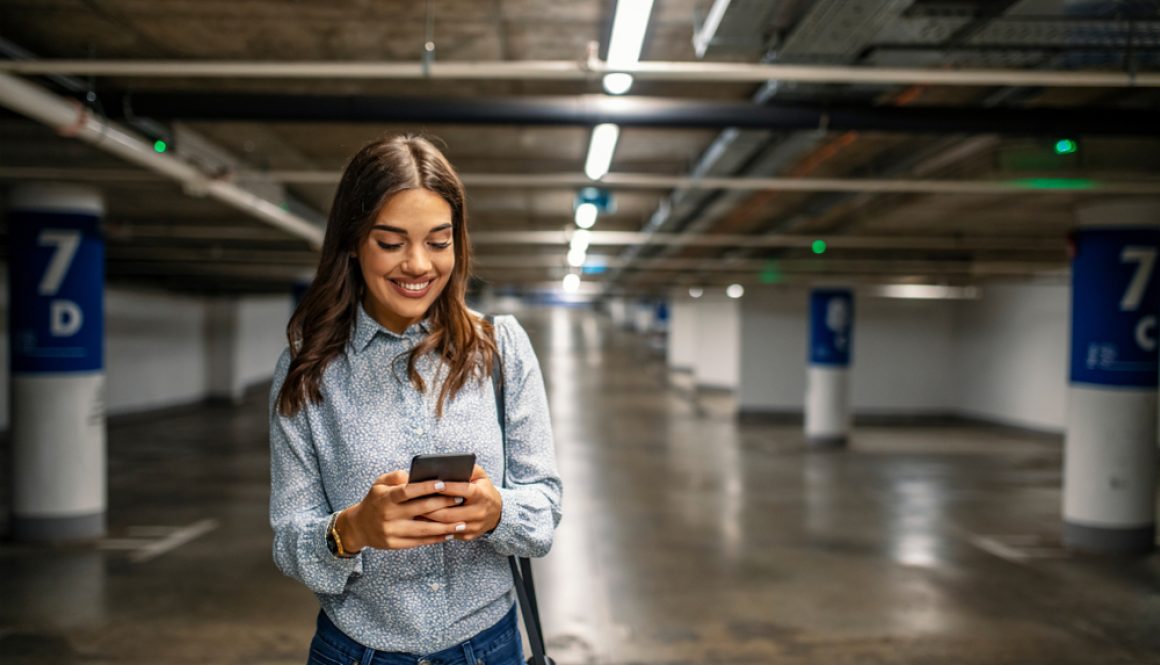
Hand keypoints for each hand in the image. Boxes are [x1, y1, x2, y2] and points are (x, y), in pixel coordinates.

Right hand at [339, 470, 466, 550]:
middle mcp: (388, 515)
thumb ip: (397, 476)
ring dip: (445, 527)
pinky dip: (436, 538)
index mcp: (385, 498)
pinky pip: (419, 542)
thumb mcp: (379, 484)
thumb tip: (417, 474)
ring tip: (462, 523)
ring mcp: (392, 532)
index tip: (444, 483)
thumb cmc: (375, 500)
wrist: (358, 527)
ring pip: (423, 530)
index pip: (408, 491)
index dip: (426, 487)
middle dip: (443, 504)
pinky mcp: (395, 544)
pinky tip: (450, 534)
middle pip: (420, 510)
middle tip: (461, 499)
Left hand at [420, 465, 502, 541]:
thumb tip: (451, 465)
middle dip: (432, 508)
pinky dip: (435, 528)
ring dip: (430, 520)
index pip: (464, 490)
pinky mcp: (468, 536)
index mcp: (482, 495)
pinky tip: (424, 522)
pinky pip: (448, 533)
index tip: (434, 483)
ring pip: (447, 525)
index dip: (449, 487)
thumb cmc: (483, 490)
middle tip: (416, 503)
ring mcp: (474, 526)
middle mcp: (479, 512)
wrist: (497, 514)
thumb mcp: (481, 477)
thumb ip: (469, 469)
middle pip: (450, 513)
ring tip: (416, 513)